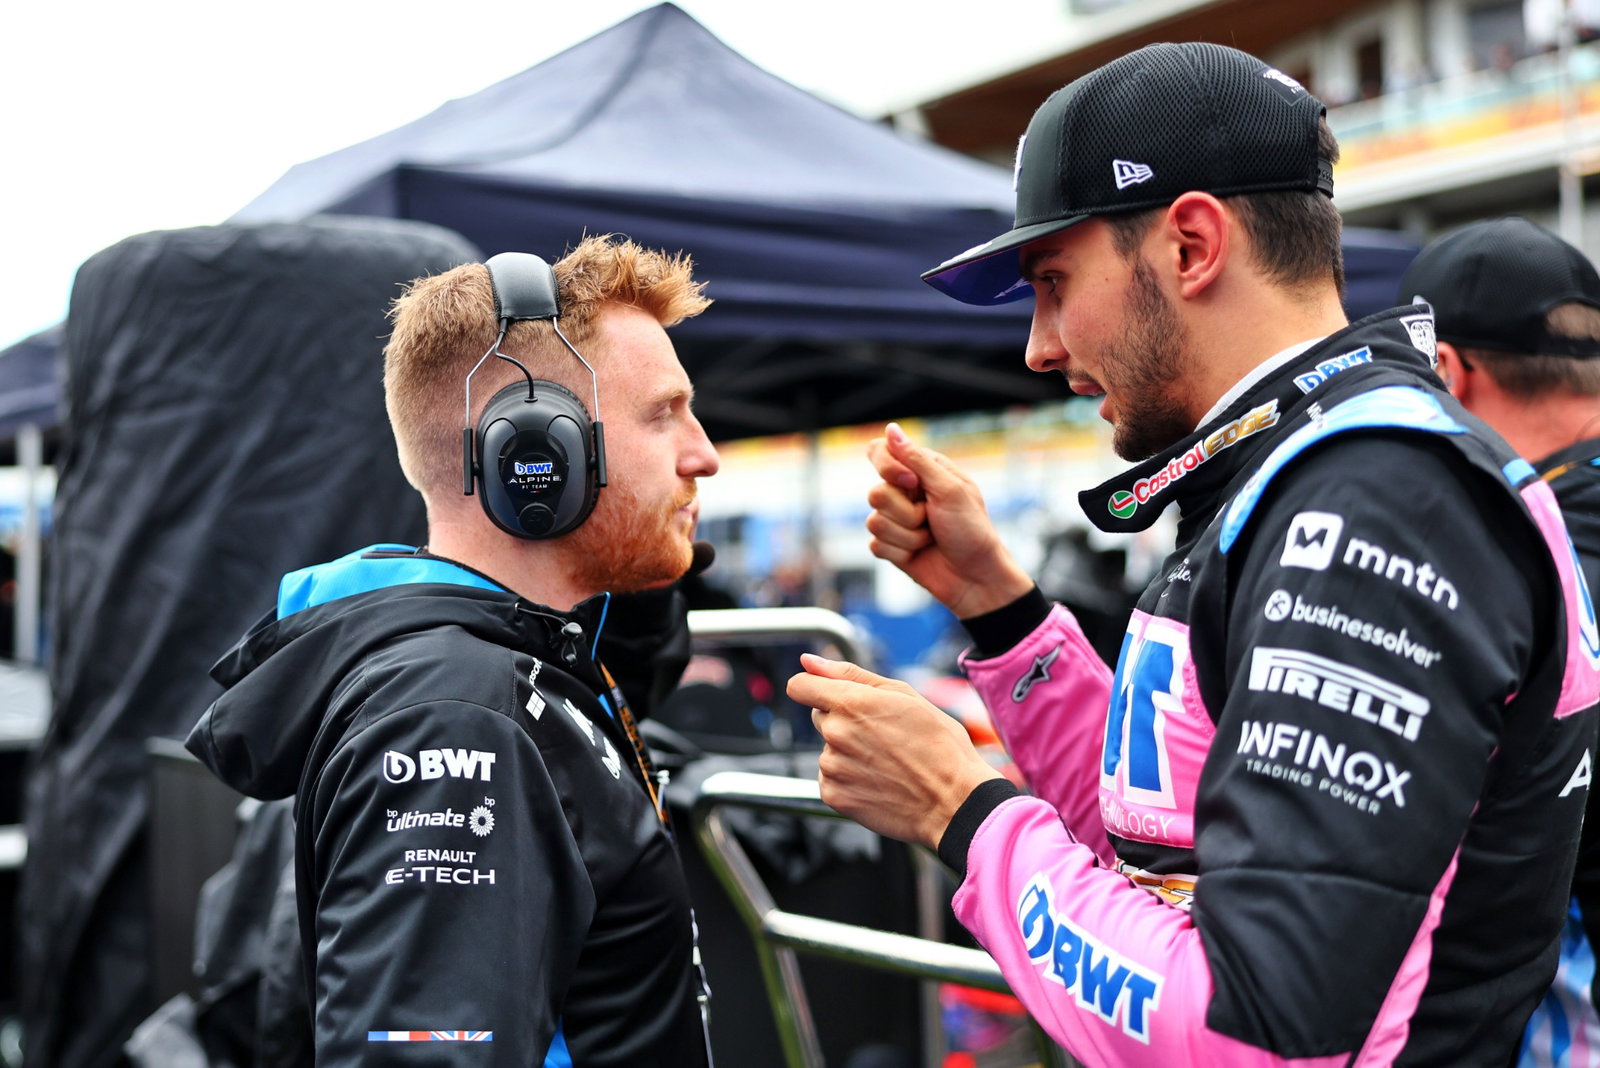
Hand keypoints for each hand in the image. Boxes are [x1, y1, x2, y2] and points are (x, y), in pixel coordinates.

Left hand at [788, 653, 1002, 849]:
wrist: (954, 801)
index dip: (813, 687)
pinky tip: (879, 781)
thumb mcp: (904, 695)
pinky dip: (849, 779)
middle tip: (882, 735)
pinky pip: (830, 778)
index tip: (828, 694)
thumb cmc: (938, 746)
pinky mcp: (834, 796)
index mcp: (851, 702)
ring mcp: (832, 767)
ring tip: (887, 762)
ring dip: (848, 752)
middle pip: (819, 716)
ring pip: (828, 749)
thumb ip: (849, 674)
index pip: (800, 686)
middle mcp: (835, 733)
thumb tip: (808, 661)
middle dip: (843, 720)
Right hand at [865, 423, 1032, 618]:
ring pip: (874, 522)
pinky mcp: (890, 545)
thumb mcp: (950, 489)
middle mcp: (904, 492)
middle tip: (933, 518)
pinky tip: (920, 553)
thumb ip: (917, 460)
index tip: (911, 483)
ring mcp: (895, 520)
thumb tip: (891, 429)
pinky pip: (876, 545)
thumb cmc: (971, 529)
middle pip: (875, 493)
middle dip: (907, 512)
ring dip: (908, 535)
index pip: (879, 452)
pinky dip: (901, 551)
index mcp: (921, 470)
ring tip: (931, 537)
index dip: (887, 467)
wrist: (976, 577)